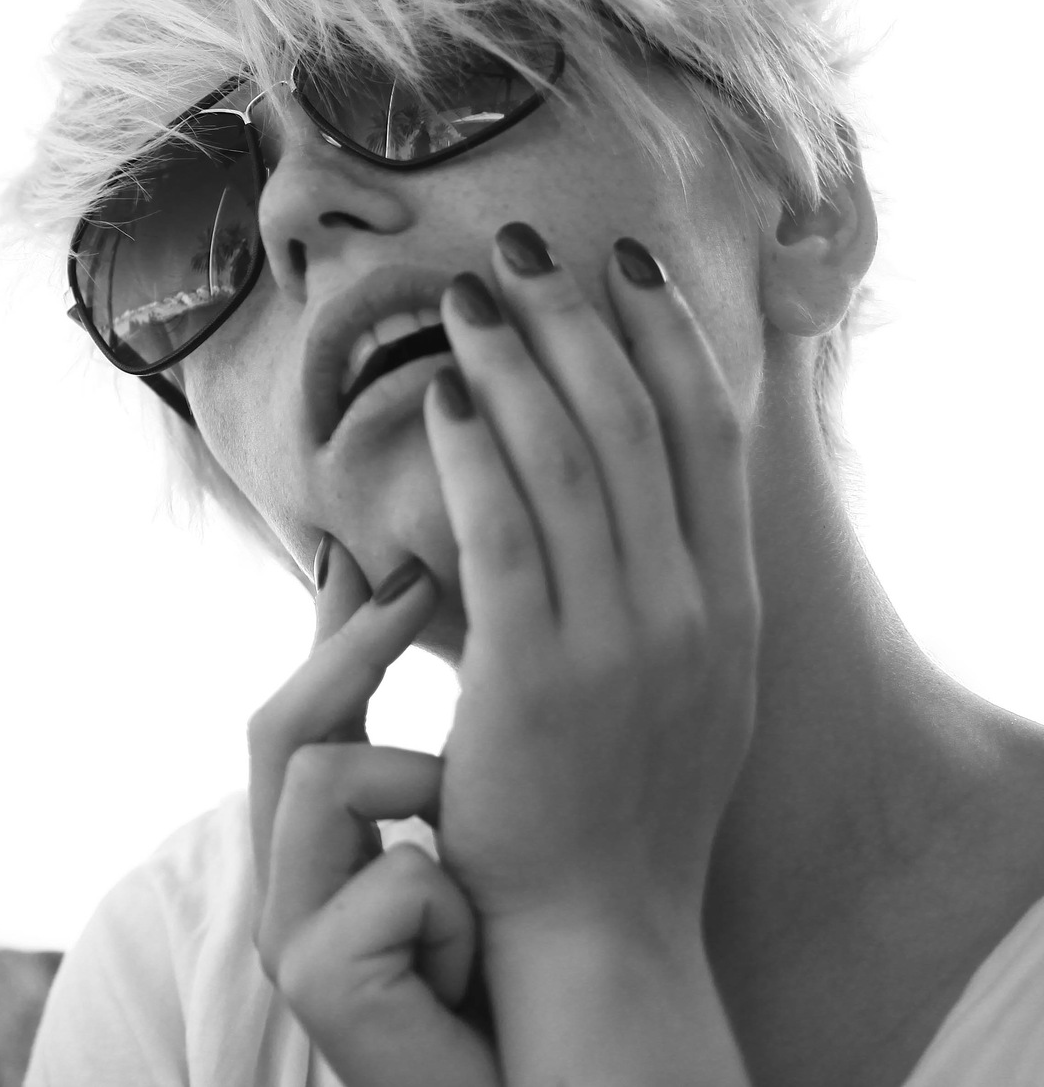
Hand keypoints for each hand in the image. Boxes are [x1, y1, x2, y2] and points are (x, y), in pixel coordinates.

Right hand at [247, 540, 498, 1086]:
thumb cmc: (495, 986)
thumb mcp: (465, 850)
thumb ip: (443, 762)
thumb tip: (464, 645)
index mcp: (314, 852)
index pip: (299, 712)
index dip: (334, 631)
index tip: (379, 553)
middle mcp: (284, 885)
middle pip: (275, 725)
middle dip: (349, 648)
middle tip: (414, 583)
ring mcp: (291, 934)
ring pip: (322, 780)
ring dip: (415, 791)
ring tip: (467, 836)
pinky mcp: (319, 984)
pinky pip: (390, 881)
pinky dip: (444, 905)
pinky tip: (466, 948)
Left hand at [424, 226, 758, 1082]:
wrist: (595, 925)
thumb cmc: (612, 796)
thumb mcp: (676, 676)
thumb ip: (660, 579)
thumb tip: (607, 481)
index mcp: (730, 601)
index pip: (708, 434)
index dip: (666, 335)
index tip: (621, 262)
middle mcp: (691, 609)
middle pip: (634, 423)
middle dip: (575, 320)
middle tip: (518, 247)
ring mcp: (621, 642)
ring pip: (568, 463)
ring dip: (511, 365)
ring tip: (460, 300)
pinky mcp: (537, 676)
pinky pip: (504, 538)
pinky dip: (474, 459)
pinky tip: (441, 403)